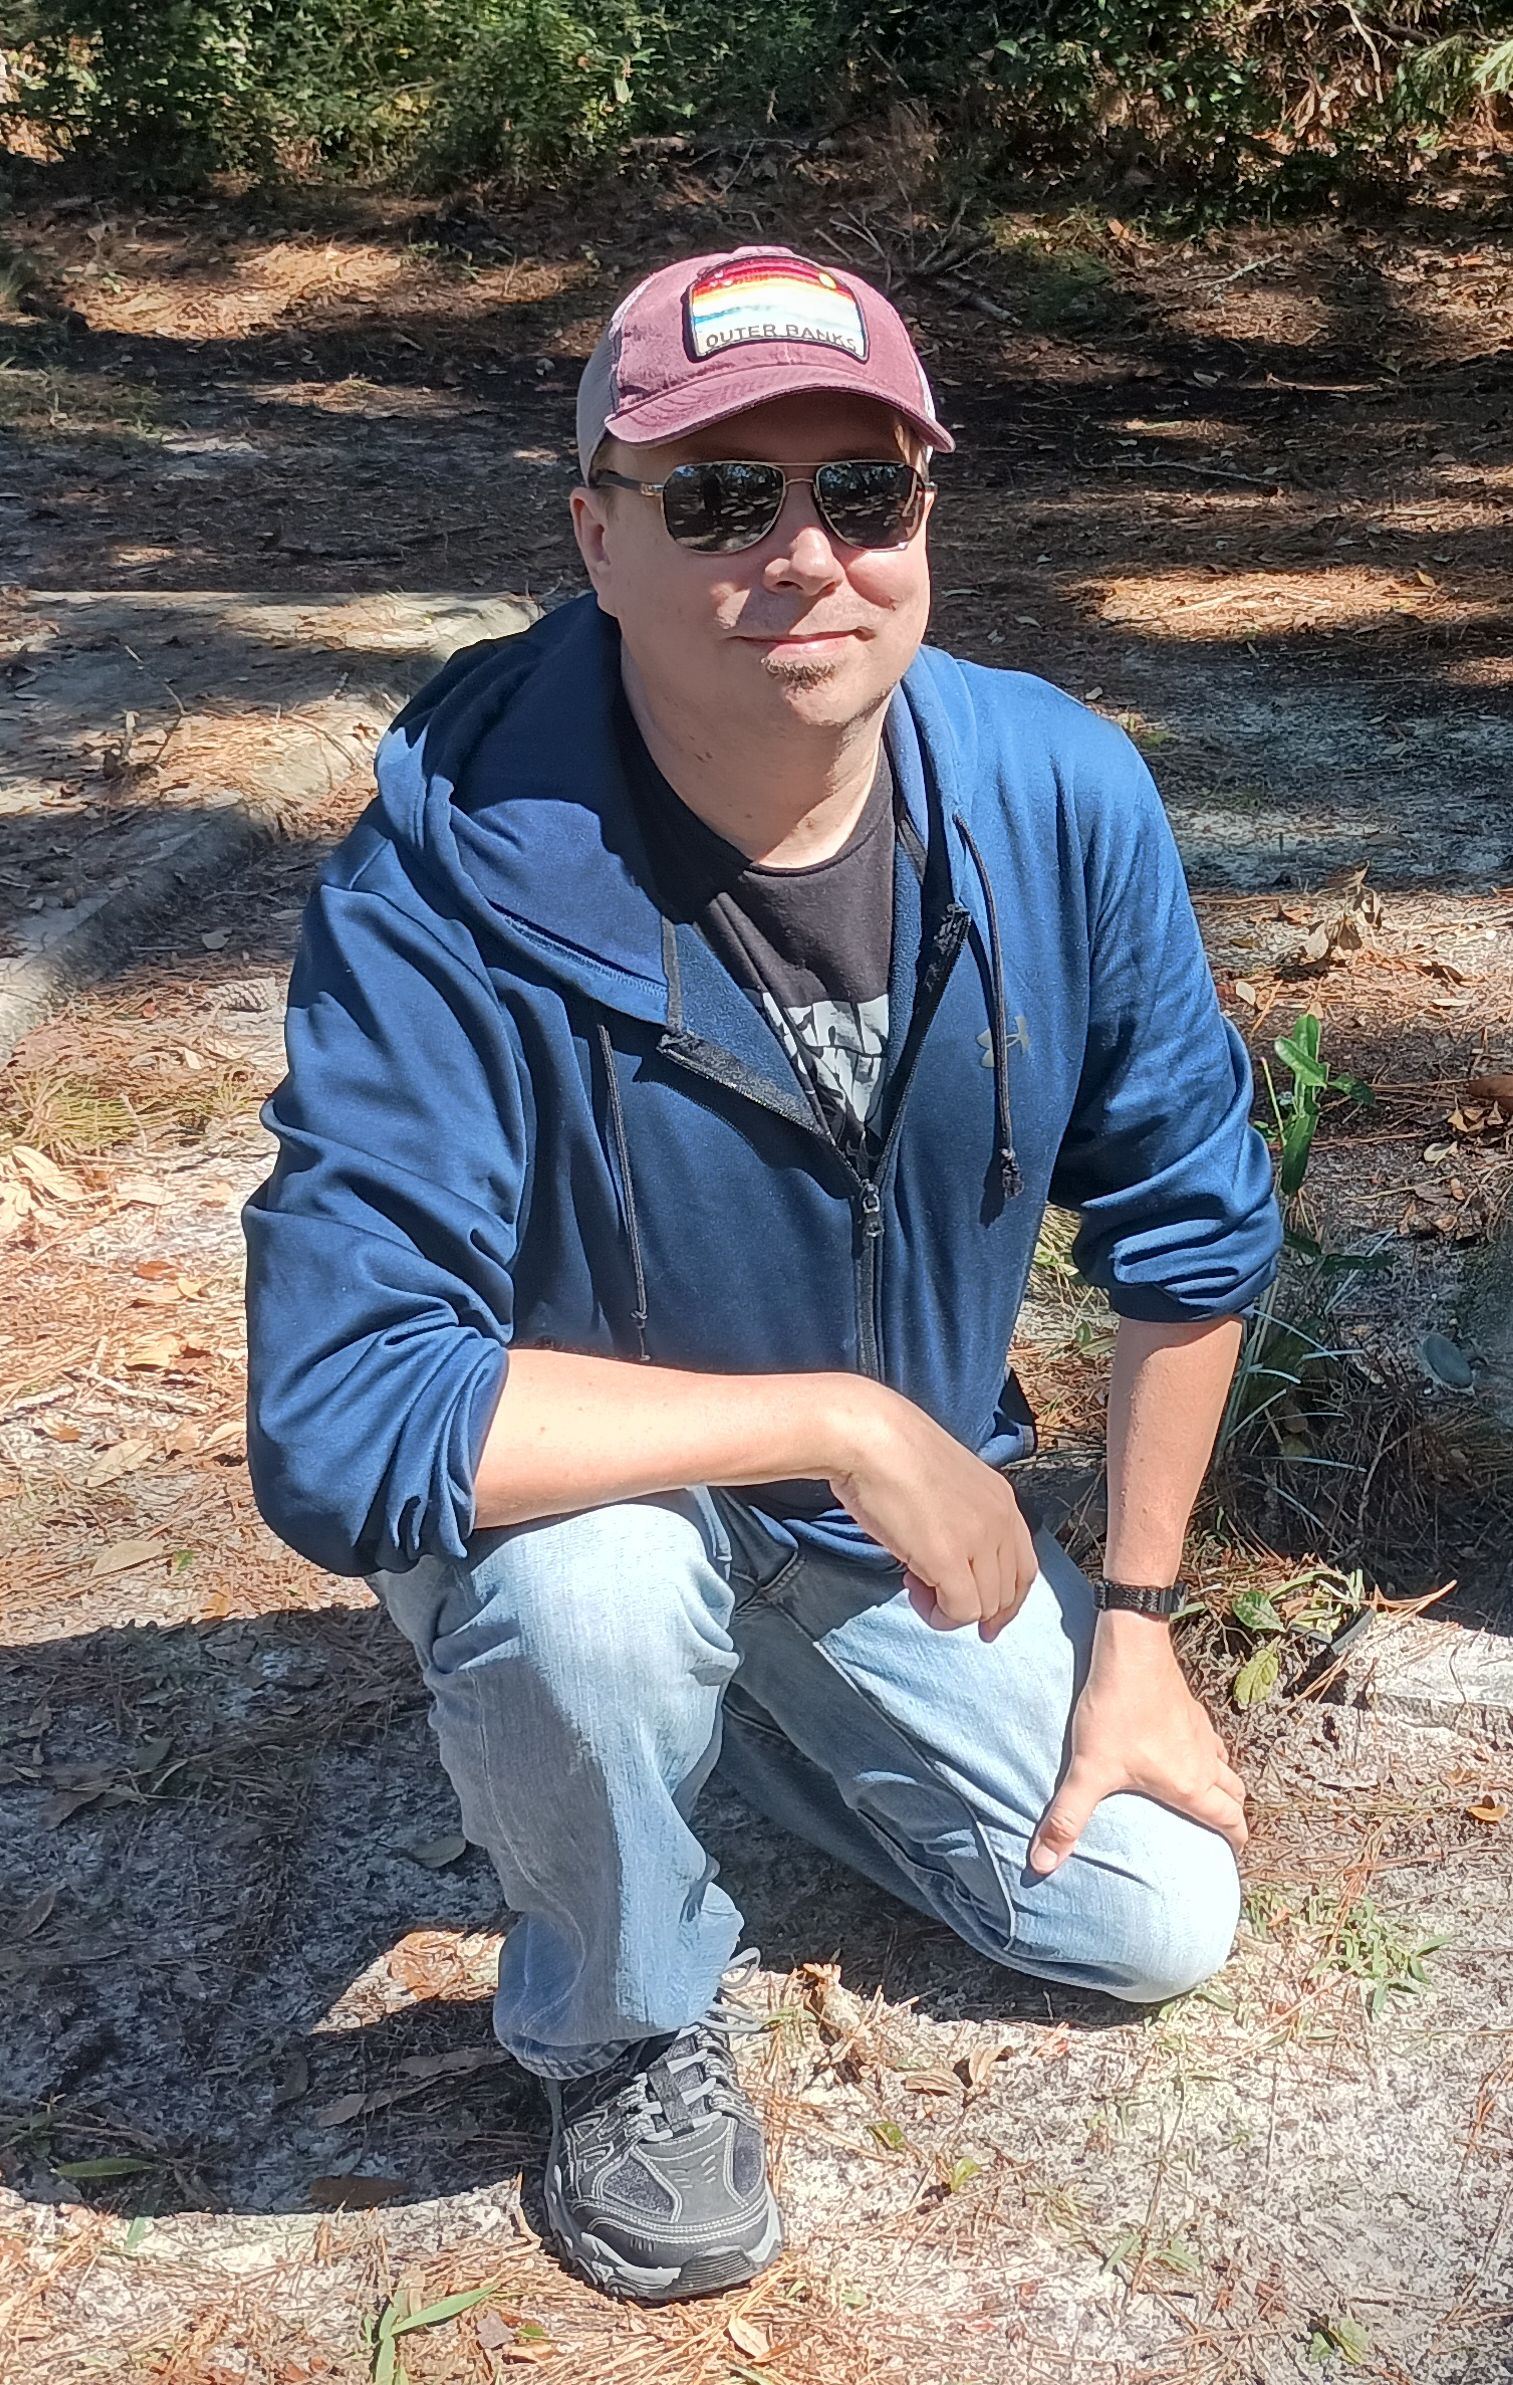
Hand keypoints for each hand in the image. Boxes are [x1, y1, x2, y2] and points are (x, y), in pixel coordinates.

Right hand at [827, 1386, 1037, 1640]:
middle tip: (931, 1593)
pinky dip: (939, 1616)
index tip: (985, 1621)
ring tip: (915, 1583)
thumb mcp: (945, 1482)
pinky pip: (961, 1611)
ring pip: (985, 1607)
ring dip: (950, 1610)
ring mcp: (978, 1540)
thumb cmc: (891, 1452)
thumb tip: (950, 1559)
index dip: (1007, 1602)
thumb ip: (961, 1518)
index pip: (1025, 1568)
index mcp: (1003, 1500)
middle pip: (1007, 1594)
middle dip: (974, 1609)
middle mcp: (1000, 1521)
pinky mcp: (948, 1558)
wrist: (868, 1436)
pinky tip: (913, 1588)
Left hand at [1028, 1610, 1247, 1872]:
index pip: (1228, 1819)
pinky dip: (1207, 1753)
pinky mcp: (1188, 1706)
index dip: (1236, 1839)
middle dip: (1232, 1813)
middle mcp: (1203, 1759)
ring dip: (1222, 1782)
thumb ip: (1066, 1818)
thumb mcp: (1088, 1769)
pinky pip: (1209, 1739)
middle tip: (1223, 1829)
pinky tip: (1184, 1748)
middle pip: (1234, 1793)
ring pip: (1224, 1764)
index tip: (1234, 1854)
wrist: (1131, 1650)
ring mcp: (1199, 1730)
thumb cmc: (1115, 1711)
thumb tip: (1042, 1864)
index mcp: (1189, 1784)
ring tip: (1206, 1794)